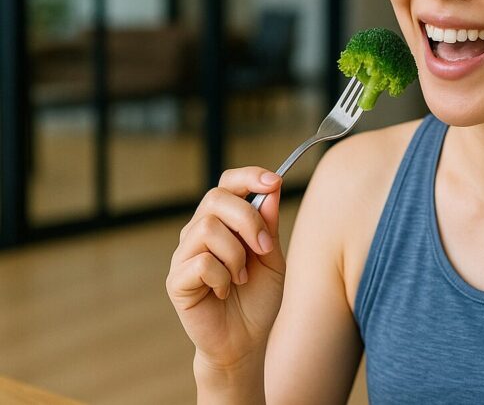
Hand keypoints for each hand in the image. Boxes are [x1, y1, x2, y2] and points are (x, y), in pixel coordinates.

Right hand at [166, 168, 285, 370]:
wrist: (245, 340)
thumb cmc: (257, 297)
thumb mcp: (272, 257)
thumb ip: (269, 225)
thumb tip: (271, 189)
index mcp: (224, 222)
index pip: (228, 183)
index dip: (249, 176)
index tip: (274, 182)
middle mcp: (199, 231)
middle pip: (216, 198)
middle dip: (248, 219)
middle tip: (265, 247)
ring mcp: (184, 255)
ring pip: (207, 228)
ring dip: (236, 254)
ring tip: (241, 277)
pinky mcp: (176, 280)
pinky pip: (201, 263)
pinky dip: (222, 277)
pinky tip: (224, 291)